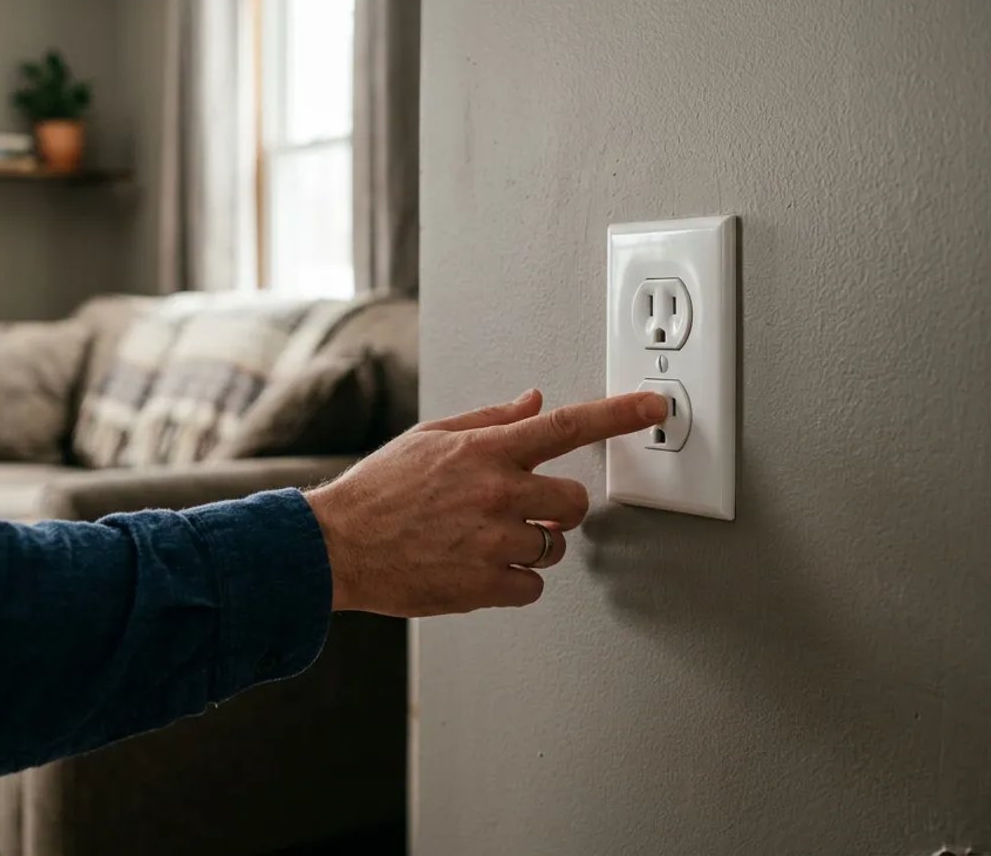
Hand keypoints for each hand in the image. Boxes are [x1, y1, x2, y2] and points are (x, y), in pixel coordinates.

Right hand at [304, 389, 667, 616]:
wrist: (337, 545)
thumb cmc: (380, 491)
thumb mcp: (431, 436)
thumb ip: (490, 421)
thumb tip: (533, 402)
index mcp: (486, 450)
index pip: (567, 425)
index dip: (619, 414)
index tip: (652, 408)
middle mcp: (497, 493)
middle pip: (575, 500)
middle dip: (558, 506)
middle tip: (522, 509)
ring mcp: (493, 542)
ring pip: (554, 547)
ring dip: (532, 546)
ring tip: (484, 540)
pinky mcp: (484, 585)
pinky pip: (532, 588)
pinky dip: (514, 583)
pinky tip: (479, 568)